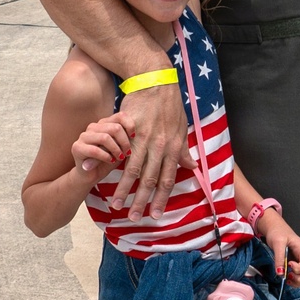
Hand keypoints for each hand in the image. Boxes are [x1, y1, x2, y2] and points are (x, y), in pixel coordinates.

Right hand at [72, 111, 134, 177]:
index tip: (134, 138)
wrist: (91, 176)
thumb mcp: (121, 148)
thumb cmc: (108, 160)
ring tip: (119, 157)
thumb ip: (126, 139)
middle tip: (127, 153)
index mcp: (104, 123)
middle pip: (115, 128)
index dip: (130, 126)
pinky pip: (95, 150)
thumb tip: (135, 134)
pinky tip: (110, 161)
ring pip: (105, 137)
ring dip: (116, 150)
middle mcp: (93, 127)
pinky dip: (105, 156)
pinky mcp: (77, 147)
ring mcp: (84, 136)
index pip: (120, 116)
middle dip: (124, 142)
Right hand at [110, 83, 193, 220]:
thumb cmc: (170, 105)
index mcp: (174, 148)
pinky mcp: (131, 130)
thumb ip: (184, 150)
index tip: (154, 215)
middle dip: (142, 201)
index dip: (161, 199)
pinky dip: (116, 169)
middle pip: (150, 179)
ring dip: (124, 189)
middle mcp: (160, 146)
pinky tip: (108, 179)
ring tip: (116, 204)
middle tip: (134, 218)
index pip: (167, 179)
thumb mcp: (182, 128)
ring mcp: (145, 138)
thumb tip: (191, 167)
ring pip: (134, 170)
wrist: (155, 81)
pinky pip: (123, 153)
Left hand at [256, 210, 299, 285]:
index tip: (288, 265)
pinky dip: (299, 281)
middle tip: (288, 277)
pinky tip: (289, 279)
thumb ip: (279, 258)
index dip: (298, 269)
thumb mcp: (277, 243)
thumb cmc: (278, 233)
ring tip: (288, 280)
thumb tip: (280, 273)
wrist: (277, 229)